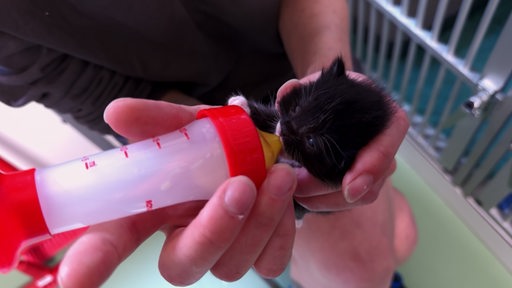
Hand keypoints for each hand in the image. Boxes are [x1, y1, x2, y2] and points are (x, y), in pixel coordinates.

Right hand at [58, 98, 297, 286]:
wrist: (261, 146)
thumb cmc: (213, 142)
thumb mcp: (186, 126)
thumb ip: (155, 122)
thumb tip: (118, 113)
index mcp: (150, 213)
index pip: (111, 243)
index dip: (91, 263)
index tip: (74, 281)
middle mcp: (181, 240)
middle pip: (182, 266)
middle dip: (213, 230)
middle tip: (240, 186)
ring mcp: (220, 253)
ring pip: (232, 266)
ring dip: (259, 221)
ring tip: (277, 175)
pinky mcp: (259, 254)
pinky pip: (271, 262)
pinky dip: (281, 229)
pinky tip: (283, 194)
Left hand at [276, 72, 408, 211]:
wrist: (333, 106)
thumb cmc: (331, 95)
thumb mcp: (319, 86)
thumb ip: (301, 89)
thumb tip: (286, 93)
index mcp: (386, 120)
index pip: (386, 146)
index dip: (371, 168)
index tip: (349, 187)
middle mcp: (386, 148)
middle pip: (371, 182)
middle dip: (333, 191)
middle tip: (298, 189)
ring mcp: (376, 169)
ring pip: (358, 198)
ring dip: (324, 201)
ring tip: (293, 193)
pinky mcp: (361, 184)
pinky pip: (346, 201)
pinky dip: (322, 202)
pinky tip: (299, 196)